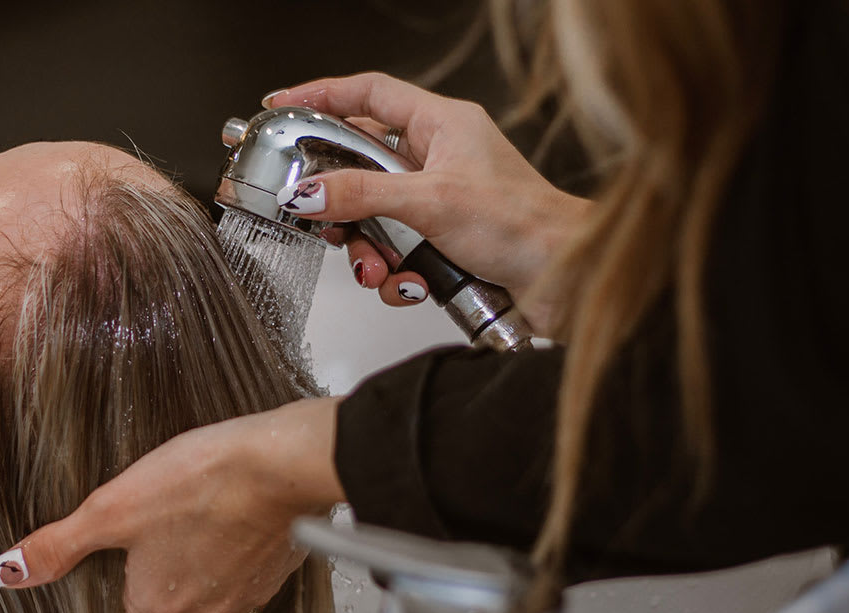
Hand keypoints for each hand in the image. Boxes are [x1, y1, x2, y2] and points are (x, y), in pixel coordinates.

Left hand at [0, 398, 345, 612]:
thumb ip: (58, 544)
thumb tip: (4, 572)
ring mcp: (240, 596)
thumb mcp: (111, 508)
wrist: (278, 469)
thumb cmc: (199, 483)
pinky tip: (232, 591)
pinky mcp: (271, 574)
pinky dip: (232, 608)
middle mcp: (199, 611)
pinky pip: (245, 606)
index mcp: (155, 603)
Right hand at [264, 72, 588, 329]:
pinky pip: (395, 252)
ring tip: (377, 269)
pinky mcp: (443, 240)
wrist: (566, 280)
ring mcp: (441, 200)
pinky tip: (410, 284)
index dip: (322, 95)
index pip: (369, 93)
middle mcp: (440, 157)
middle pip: (361, 165)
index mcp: (443, 124)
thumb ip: (362, 196)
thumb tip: (309, 193)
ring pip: (374, 217)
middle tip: (321, 218)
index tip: (282, 106)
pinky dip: (395, 274)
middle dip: (341, 203)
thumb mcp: (430, 202)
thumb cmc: (526, 225)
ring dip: (368, 250)